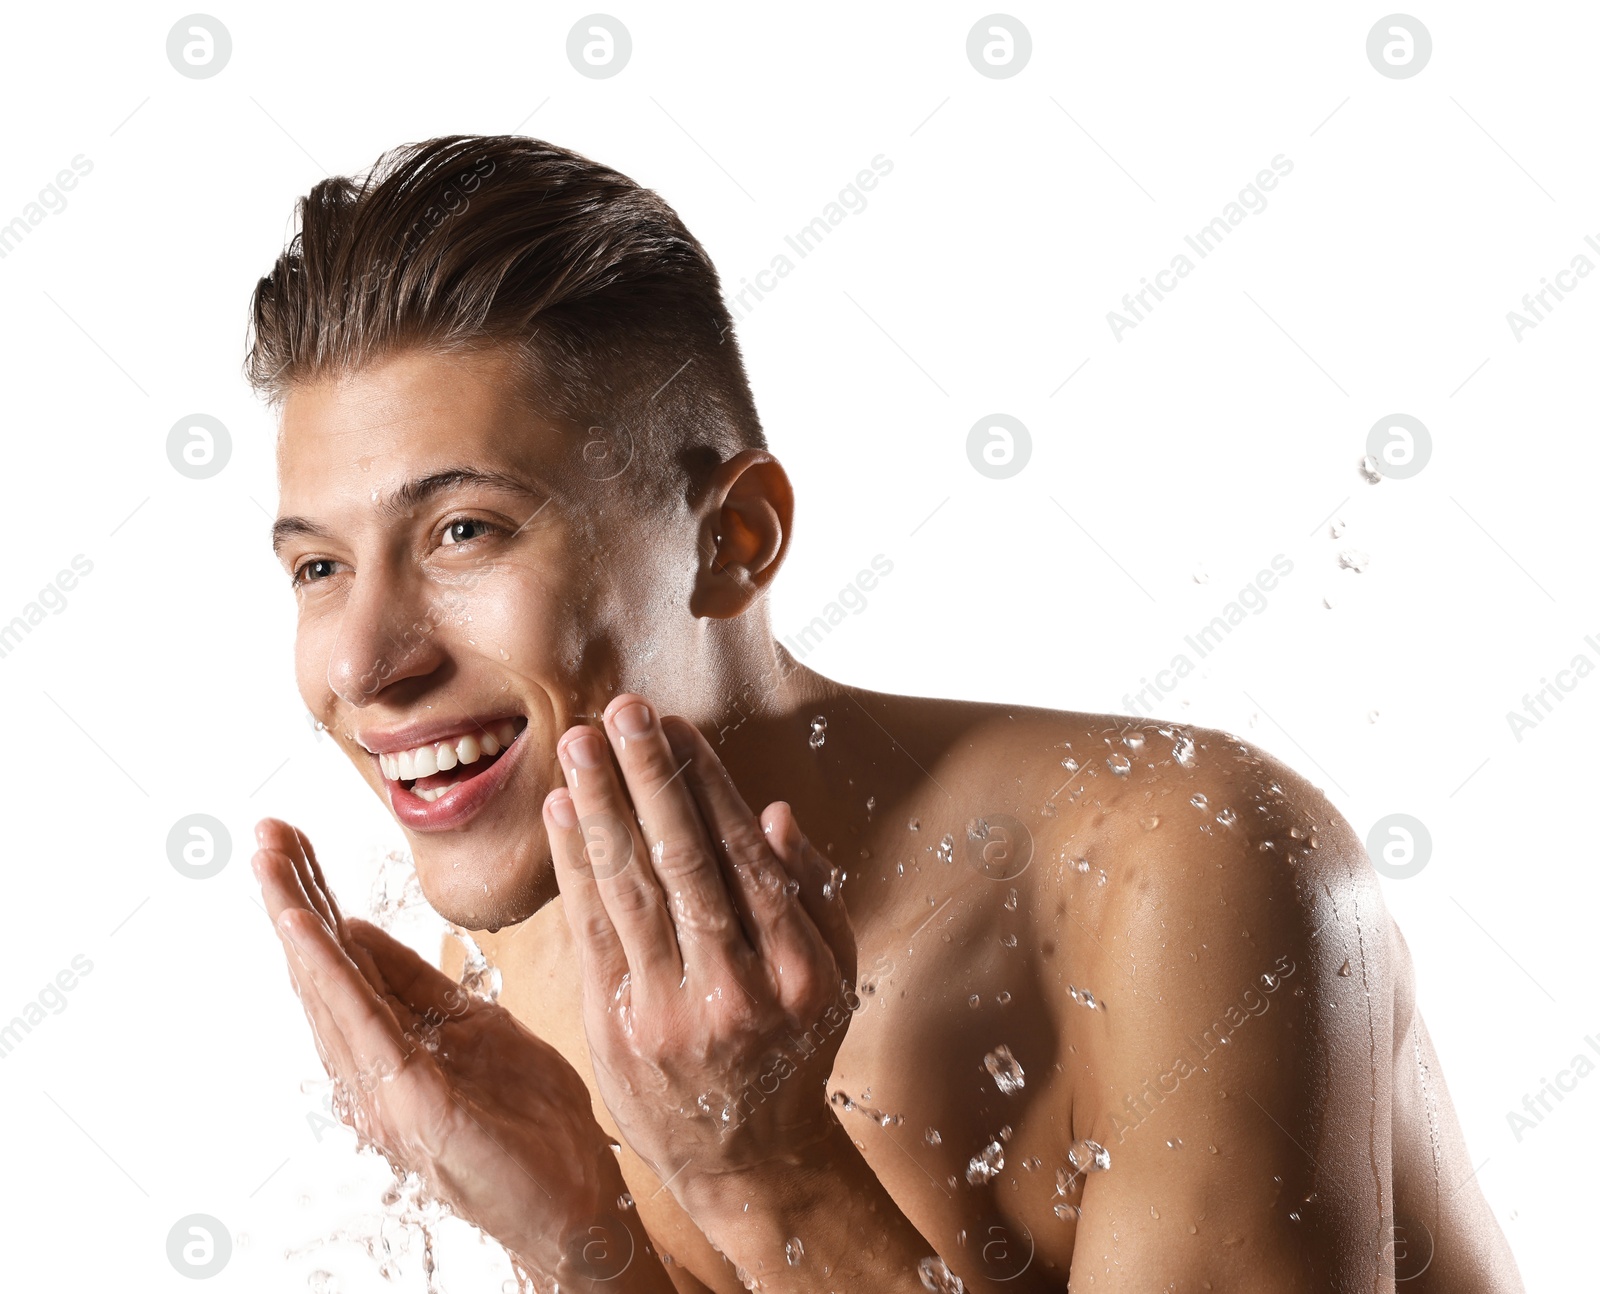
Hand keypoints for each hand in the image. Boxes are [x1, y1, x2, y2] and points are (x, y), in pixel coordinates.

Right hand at [251, 818, 662, 1287]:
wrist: (579, 1202)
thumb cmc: (532, 1122)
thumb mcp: (478, 1028)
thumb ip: (420, 987)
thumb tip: (358, 930)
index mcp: (390, 1048)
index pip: (344, 960)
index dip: (314, 898)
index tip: (289, 837)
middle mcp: (371, 1072)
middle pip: (322, 971)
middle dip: (292, 897)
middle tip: (266, 829)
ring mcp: (386, 1093)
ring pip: (329, 992)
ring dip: (298, 921)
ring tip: (273, 859)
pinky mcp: (413, 1107)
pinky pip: (363, 1030)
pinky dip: (330, 975)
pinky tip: (308, 928)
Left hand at [542, 694, 858, 1209]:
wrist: (751, 1163)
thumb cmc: (795, 1052)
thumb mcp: (836, 976)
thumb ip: (810, 892)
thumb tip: (771, 813)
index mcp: (796, 969)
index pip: (744, 855)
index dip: (708, 785)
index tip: (680, 728)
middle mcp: (734, 990)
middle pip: (683, 863)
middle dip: (649, 779)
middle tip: (623, 711)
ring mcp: (670, 1013)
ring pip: (630, 892)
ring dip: (601, 809)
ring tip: (580, 745)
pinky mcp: (617, 1030)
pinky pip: (591, 934)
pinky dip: (574, 869)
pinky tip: (561, 815)